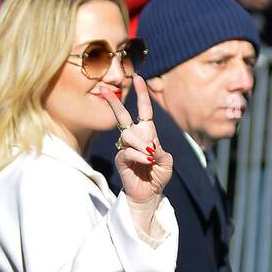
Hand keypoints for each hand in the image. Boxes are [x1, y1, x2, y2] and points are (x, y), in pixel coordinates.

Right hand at [96, 74, 172, 233]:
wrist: (150, 195)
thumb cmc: (158, 176)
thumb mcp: (166, 162)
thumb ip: (161, 150)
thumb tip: (149, 144)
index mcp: (147, 134)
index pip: (143, 111)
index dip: (141, 94)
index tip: (138, 77)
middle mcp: (134, 138)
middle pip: (122, 116)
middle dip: (114, 102)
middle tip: (104, 89)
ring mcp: (125, 148)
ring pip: (127, 134)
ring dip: (140, 143)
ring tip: (149, 156)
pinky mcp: (120, 160)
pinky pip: (127, 150)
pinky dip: (138, 155)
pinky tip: (145, 161)